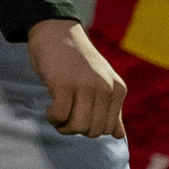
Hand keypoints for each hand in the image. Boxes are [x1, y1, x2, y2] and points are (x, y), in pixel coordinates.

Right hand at [28, 17, 123, 137]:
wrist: (57, 32)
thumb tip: (119, 136)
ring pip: (78, 127)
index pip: (109, 129)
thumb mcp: (101, 82)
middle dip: (76, 129)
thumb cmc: (77, 61)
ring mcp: (86, 85)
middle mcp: (105, 87)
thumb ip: (111, 109)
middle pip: (93, 131)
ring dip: (63, 126)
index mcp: (118, 89)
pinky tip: (49, 108)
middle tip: (65, 115)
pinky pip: (60, 116)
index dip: (90, 127)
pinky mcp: (64, 84)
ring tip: (57, 113)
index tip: (78, 114)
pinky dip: (52, 118)